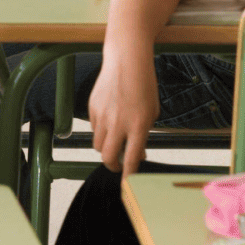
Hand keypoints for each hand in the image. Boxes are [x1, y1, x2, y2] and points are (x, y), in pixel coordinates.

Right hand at [89, 48, 160, 176]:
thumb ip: (144, 134)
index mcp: (138, 126)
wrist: (126, 60)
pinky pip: (94, 128)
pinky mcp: (92, 107)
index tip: (128, 185)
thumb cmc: (143, 84)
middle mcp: (118, 123)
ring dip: (106, 148)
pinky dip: (101, 131)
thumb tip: (136, 152)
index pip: (130, 161)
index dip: (128, 177)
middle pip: (107, 157)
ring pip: (97, 144)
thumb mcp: (152, 112)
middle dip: (113, 166)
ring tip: (116, 142)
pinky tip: (111, 120)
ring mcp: (102, 115)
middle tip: (119, 165)